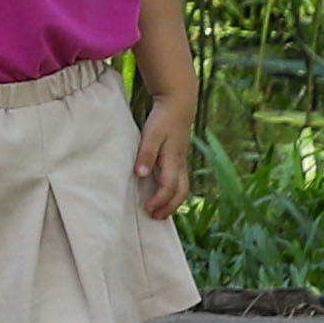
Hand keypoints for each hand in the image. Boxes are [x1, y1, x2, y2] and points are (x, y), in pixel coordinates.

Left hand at [132, 93, 197, 218]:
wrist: (178, 105)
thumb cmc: (163, 119)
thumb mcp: (151, 135)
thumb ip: (146, 154)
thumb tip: (141, 174)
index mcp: (173, 160)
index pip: (169, 187)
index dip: (159, 200)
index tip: (147, 209)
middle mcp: (180, 164)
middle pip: (180, 192)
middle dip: (169, 207)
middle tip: (155, 217)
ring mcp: (182, 162)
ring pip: (183, 188)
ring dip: (173, 202)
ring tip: (160, 212)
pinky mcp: (179, 159)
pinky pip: (180, 181)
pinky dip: (174, 193)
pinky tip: (163, 196)